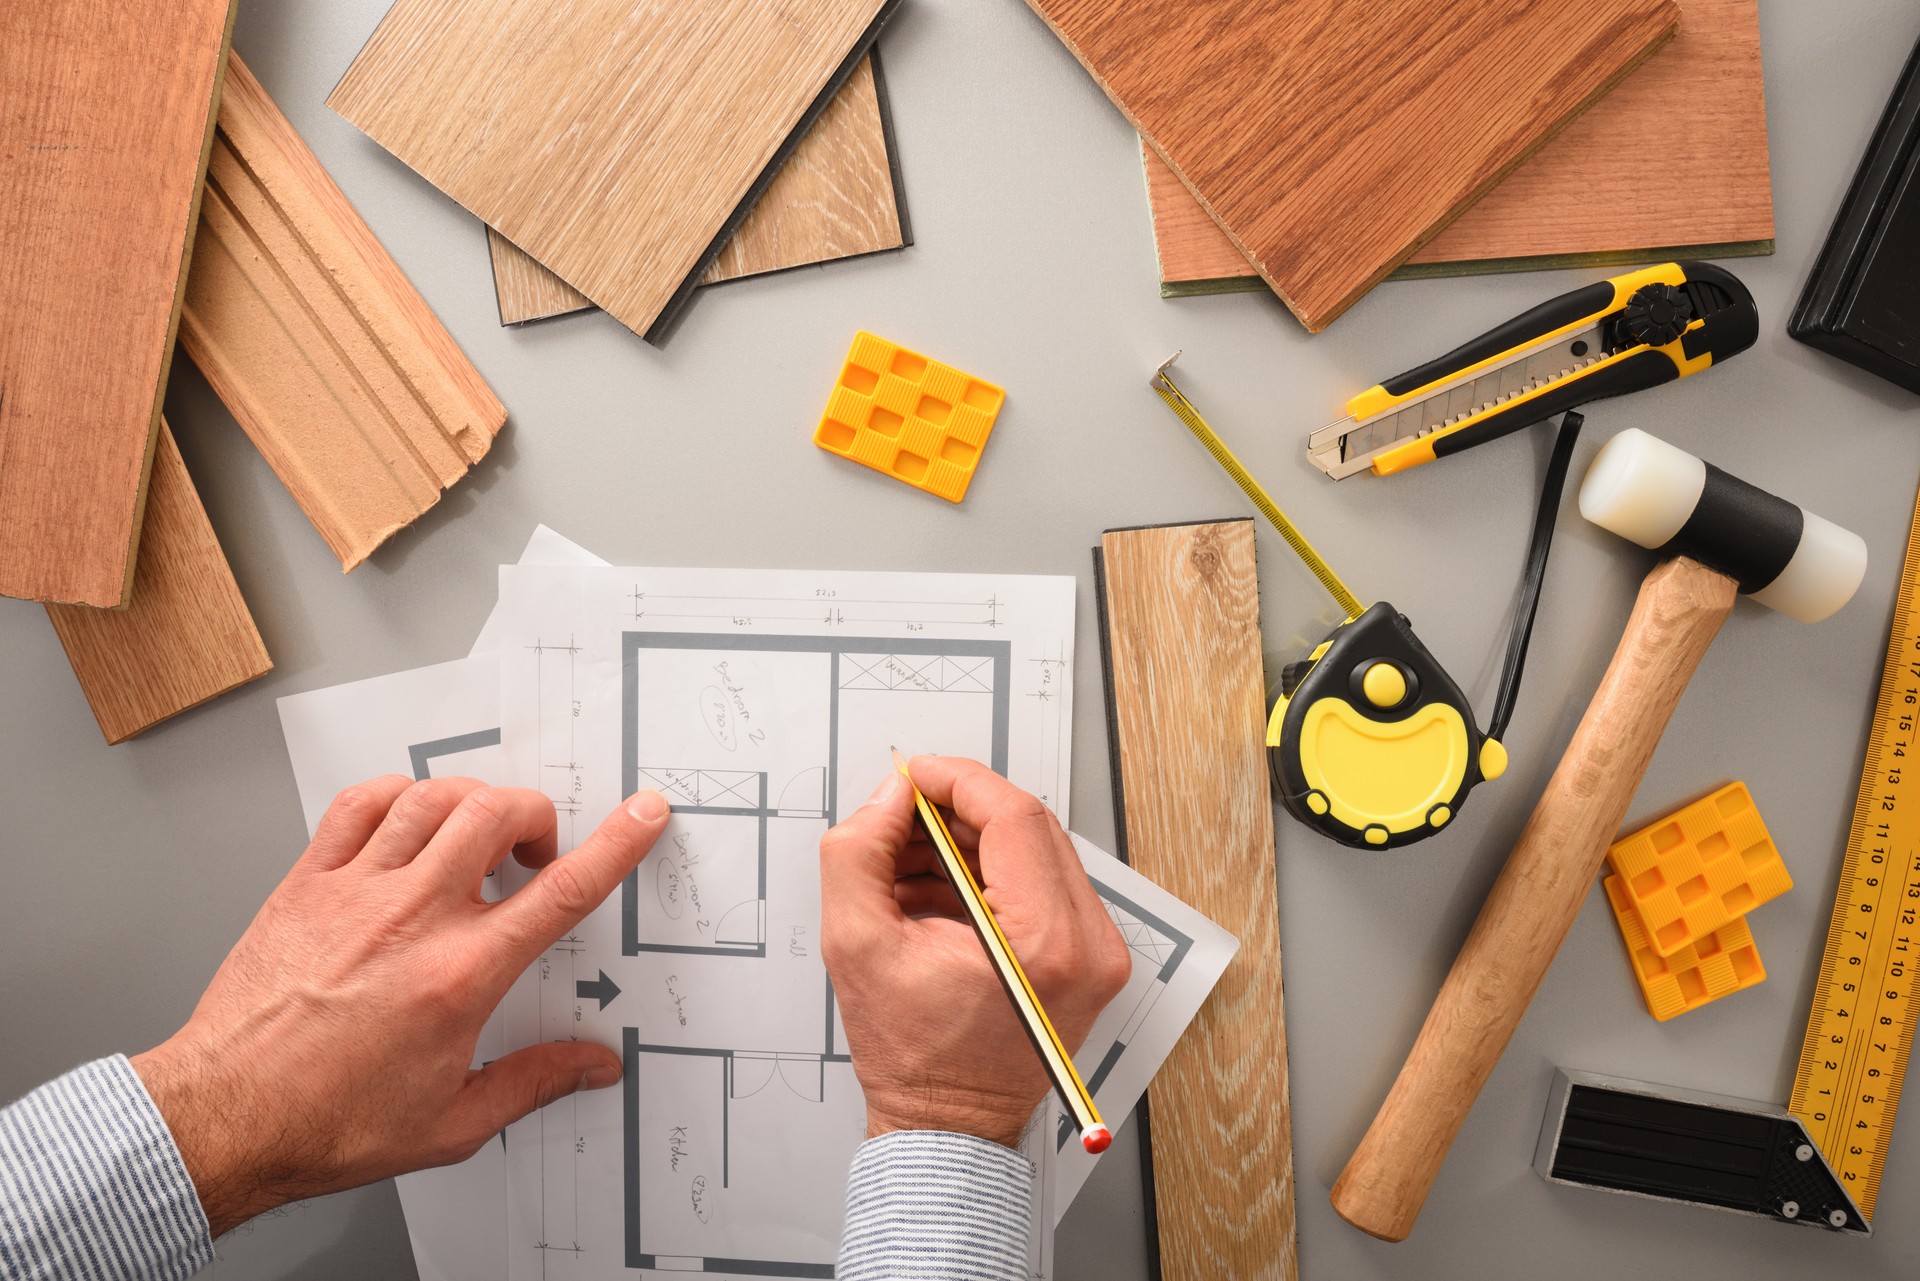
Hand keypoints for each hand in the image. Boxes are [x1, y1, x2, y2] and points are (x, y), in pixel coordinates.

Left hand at [130, 776, 670, 1235]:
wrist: (224, 1119)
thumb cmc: (323, 1122)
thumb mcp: (450, 1124)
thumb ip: (532, 1083)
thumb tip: (590, 1066)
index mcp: (459, 976)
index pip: (561, 892)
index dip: (615, 844)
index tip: (640, 816)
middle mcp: (413, 920)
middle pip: (498, 815)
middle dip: (535, 817)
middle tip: (532, 852)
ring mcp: (356, 892)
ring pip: (435, 798)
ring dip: (473, 803)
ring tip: (476, 838)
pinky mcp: (307, 884)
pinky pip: (360, 804)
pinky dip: (398, 796)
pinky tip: (407, 823)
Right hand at [819, 757, 1130, 1148]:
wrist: (948, 1128)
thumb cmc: (914, 1059)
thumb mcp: (855, 943)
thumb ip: (860, 852)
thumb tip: (891, 799)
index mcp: (1044, 944)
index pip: (1012, 817)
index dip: (954, 781)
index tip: (914, 776)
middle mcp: (1088, 946)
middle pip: (1028, 827)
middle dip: (956, 812)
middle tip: (902, 817)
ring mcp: (1097, 953)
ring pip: (1034, 851)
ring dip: (968, 843)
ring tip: (906, 868)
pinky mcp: (1090, 959)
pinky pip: (1040, 884)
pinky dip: (987, 874)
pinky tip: (935, 894)